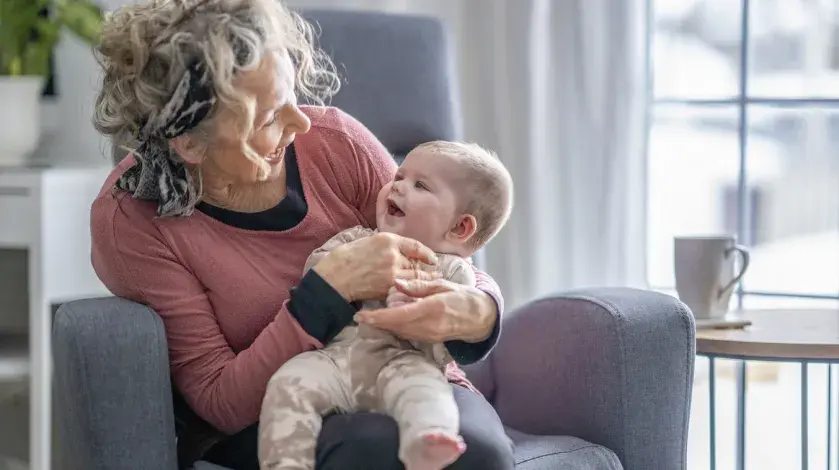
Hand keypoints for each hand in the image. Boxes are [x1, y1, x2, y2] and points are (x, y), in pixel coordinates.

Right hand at [312, 232, 438, 301]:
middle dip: (427, 270)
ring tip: (428, 283)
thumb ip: (388, 244)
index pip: (416, 246)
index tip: (432, 259)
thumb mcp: (368, 241)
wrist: (335, 277)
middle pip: (418, 264)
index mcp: (388, 240)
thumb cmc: (347, 257)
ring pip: (415, 278)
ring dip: (423, 281)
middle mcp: (393, 255)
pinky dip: (412, 290)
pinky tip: (415, 291)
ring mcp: (392, 274)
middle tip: (434, 273)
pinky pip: (406, 289)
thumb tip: (403, 250)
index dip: (427, 253)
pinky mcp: (388, 289)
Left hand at [354, 278, 497, 342]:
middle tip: (359, 316)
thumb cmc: (462, 297)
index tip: (362, 315)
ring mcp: (428, 335)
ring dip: (384, 325)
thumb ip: (419, 285)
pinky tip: (389, 320)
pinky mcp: (428, 339)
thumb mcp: (443, 286)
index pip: (398, 315)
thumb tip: (397, 283)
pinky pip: (407, 334)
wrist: (479, 318)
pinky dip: (395, 327)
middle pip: (394, 327)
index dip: (378, 317)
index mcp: (430, 309)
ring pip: (399, 332)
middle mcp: (427, 326)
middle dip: (376, 322)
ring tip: (370, 317)